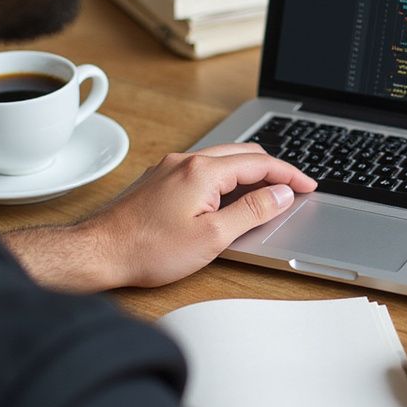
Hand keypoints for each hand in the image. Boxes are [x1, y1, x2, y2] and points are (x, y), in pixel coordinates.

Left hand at [4, 143, 315, 292]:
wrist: (98, 252)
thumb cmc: (148, 249)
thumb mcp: (212, 237)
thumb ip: (252, 212)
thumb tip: (280, 194)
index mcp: (203, 171)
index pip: (259, 164)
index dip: (289, 175)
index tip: (308, 186)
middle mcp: (186, 160)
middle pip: (242, 154)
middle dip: (273, 168)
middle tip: (294, 186)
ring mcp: (170, 167)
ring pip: (222, 158)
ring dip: (249, 170)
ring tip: (267, 189)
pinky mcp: (159, 179)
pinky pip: (202, 167)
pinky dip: (226, 175)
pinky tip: (228, 193)